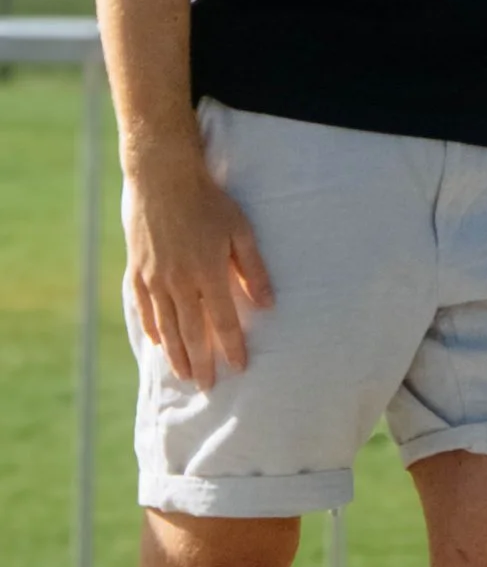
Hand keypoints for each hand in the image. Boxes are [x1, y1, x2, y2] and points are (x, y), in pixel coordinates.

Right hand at [126, 155, 272, 390]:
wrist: (163, 181)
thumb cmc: (209, 202)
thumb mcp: (241, 230)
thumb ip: (253, 269)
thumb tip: (269, 304)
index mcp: (207, 274)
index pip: (222, 322)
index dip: (232, 347)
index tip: (239, 367)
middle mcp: (178, 284)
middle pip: (192, 334)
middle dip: (202, 362)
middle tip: (208, 386)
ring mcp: (153, 281)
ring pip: (166, 328)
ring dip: (177, 355)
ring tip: (185, 375)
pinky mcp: (136, 273)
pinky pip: (144, 311)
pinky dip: (153, 330)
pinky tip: (159, 344)